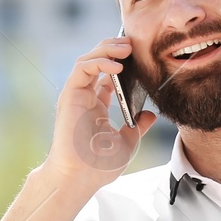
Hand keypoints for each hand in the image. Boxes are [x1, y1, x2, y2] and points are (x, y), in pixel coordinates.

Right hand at [44, 36, 156, 189]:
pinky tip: (117, 66)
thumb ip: (137, 126)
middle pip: (96, 62)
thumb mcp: (127, 143)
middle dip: (114, 48)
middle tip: (133, 43)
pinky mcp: (70, 96)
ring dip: (107, 49)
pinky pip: (82, 69)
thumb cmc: (98, 166)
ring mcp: (76, 96)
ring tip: (126, 47)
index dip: (122, 62)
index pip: (106, 76)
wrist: (80, 178)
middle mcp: (84, 98)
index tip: (139, 55)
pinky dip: (99, 62)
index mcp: (96, 107)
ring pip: (88, 60)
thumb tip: (150, 115)